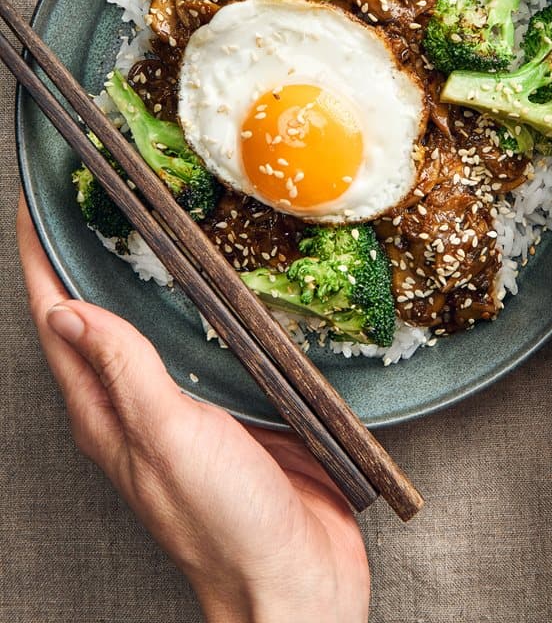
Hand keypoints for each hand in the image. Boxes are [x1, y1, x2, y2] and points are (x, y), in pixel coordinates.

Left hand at [17, 197, 369, 622]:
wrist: (297, 579)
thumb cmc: (226, 524)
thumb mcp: (167, 437)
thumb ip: (123, 372)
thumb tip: (65, 311)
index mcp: (105, 411)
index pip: (56, 319)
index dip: (41, 257)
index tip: (37, 201)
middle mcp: (137, 403)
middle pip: (98, 312)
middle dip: (87, 251)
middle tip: (95, 190)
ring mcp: (186, 403)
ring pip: (155, 320)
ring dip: (145, 269)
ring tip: (150, 215)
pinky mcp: (234, 402)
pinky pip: (209, 338)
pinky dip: (203, 298)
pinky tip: (221, 274)